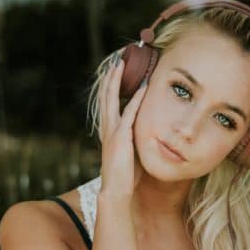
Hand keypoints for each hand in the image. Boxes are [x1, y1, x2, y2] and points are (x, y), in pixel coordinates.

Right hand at [99, 51, 147, 198]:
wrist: (116, 190)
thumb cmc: (125, 176)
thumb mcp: (129, 152)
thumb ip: (133, 139)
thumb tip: (143, 132)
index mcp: (108, 130)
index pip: (108, 102)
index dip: (111, 85)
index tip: (117, 71)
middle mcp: (107, 127)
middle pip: (106, 95)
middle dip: (111, 76)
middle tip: (117, 59)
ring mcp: (112, 131)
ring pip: (112, 99)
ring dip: (117, 80)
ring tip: (121, 63)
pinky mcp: (121, 137)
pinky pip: (130, 112)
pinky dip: (136, 98)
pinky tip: (142, 86)